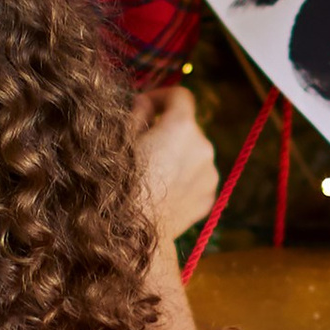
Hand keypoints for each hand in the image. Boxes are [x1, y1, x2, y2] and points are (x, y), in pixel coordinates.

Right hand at [134, 82, 218, 240]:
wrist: (133, 234)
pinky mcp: (210, 198)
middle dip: (168, 131)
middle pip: (188, 127)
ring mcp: (209, 174)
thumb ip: (137, 113)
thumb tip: (145, 105)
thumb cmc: (120, 184)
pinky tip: (163, 194)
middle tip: (143, 146)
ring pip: (194, 155)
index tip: (145, 106)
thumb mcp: (121, 140)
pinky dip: (183, 181)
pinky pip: (197, 180)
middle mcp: (203, 147)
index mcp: (182, 126)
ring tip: (152, 174)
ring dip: (177, 157)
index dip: (161, 96)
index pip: (181, 95)